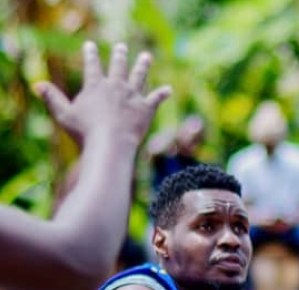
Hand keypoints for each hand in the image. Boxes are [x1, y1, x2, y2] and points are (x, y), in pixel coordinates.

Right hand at [37, 41, 170, 147]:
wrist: (110, 143)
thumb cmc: (84, 132)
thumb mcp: (63, 115)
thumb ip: (52, 98)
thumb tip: (37, 85)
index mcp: (95, 86)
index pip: (92, 65)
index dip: (91, 54)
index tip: (90, 45)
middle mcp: (115, 86)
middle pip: (118, 66)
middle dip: (119, 55)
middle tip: (121, 47)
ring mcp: (132, 96)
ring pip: (139, 76)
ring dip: (143, 65)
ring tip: (146, 56)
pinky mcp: (146, 109)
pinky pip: (156, 99)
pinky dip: (162, 94)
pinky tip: (168, 90)